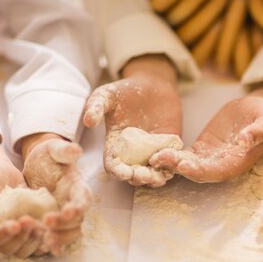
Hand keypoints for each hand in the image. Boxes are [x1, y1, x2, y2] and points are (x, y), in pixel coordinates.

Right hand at [0, 155, 43, 257]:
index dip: (2, 235)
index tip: (15, 224)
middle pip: (8, 249)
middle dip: (21, 238)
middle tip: (31, 221)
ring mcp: (14, 234)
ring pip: (24, 250)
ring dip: (34, 242)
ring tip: (43, 226)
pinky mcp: (29, 230)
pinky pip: (37, 243)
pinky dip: (45, 241)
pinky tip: (52, 230)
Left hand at [22, 137, 90, 255]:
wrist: (39, 165)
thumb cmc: (48, 156)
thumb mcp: (53, 149)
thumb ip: (64, 150)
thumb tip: (76, 149)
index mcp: (78, 186)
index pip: (83, 200)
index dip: (77, 207)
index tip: (66, 211)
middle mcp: (75, 203)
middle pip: (77, 221)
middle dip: (64, 225)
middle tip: (46, 223)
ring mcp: (65, 215)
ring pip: (70, 232)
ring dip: (60, 238)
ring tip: (45, 240)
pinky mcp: (55, 222)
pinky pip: (59, 237)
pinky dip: (55, 244)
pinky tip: (45, 248)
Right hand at [83, 55, 181, 186]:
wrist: (152, 83)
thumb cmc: (125, 90)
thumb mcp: (106, 95)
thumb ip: (96, 106)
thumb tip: (88, 121)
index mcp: (115, 145)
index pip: (113, 165)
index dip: (117, 171)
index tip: (123, 173)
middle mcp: (132, 153)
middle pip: (134, 174)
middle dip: (138, 178)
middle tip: (144, 176)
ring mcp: (151, 152)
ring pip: (153, 172)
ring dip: (156, 178)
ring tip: (160, 178)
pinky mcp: (168, 147)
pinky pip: (170, 161)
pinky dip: (172, 166)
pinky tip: (174, 167)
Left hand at [150, 95, 262, 182]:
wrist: (254, 109)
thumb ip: (260, 131)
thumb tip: (246, 140)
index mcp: (238, 162)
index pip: (218, 172)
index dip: (201, 171)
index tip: (185, 166)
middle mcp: (222, 165)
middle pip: (198, 172)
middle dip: (180, 168)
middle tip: (162, 160)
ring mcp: (210, 158)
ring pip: (188, 165)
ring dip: (171, 163)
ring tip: (155, 157)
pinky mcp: (201, 149)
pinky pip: (184, 154)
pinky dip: (171, 154)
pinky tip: (156, 151)